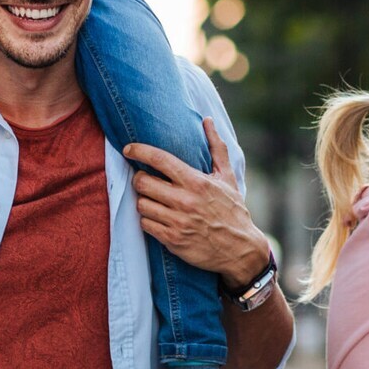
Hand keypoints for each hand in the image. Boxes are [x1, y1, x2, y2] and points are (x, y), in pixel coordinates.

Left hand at [124, 120, 264, 286]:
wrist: (240, 249)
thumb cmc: (233, 210)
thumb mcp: (227, 177)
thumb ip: (216, 147)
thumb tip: (207, 120)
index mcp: (196, 181)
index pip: (159, 160)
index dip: (139, 151)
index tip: (128, 149)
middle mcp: (185, 200)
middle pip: (142, 182)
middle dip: (139, 179)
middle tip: (145, 180)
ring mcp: (177, 222)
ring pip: (141, 204)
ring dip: (143, 201)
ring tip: (153, 200)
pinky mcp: (172, 240)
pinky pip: (145, 225)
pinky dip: (148, 220)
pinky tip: (157, 217)